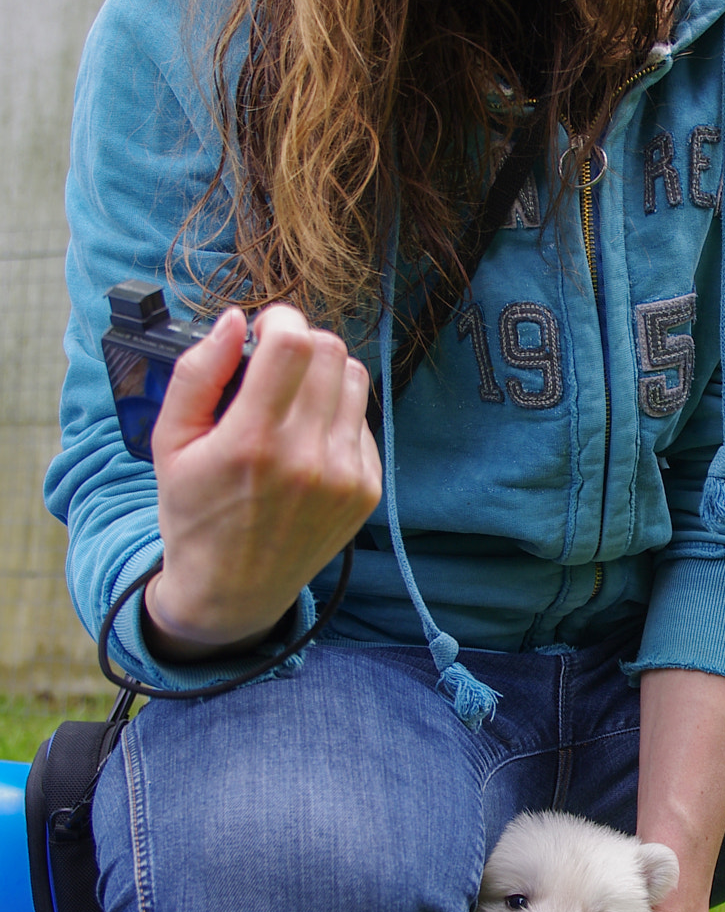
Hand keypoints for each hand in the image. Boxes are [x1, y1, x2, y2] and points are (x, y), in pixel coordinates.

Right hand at [145, 304, 381, 655]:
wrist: (233, 592)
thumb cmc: (195, 513)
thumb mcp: (169, 443)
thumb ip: (197, 374)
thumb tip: (233, 321)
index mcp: (252, 442)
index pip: (294, 343)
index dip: (280, 320)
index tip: (265, 329)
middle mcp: (307, 458)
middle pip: (331, 352)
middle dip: (301, 343)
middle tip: (275, 362)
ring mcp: (345, 476)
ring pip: (355, 379)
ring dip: (324, 373)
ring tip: (292, 399)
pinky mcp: (367, 489)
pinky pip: (362, 420)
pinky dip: (336, 415)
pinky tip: (306, 439)